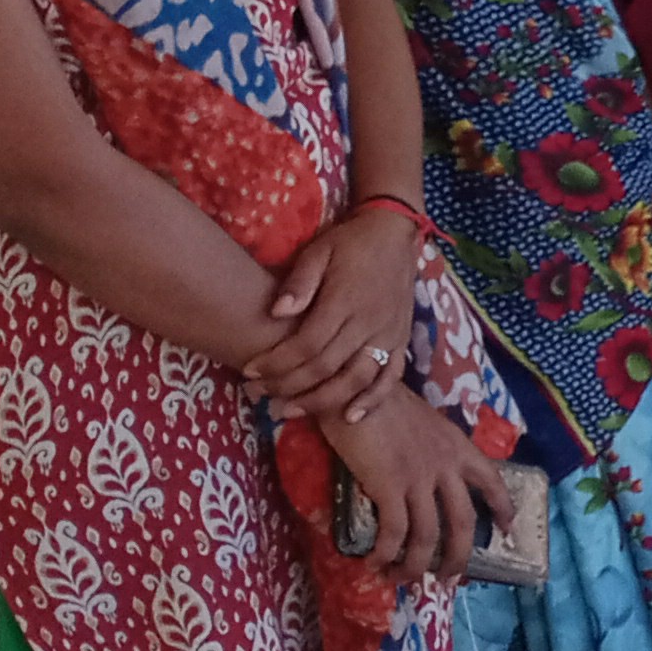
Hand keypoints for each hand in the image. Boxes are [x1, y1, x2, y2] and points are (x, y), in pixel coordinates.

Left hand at [249, 207, 419, 423]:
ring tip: (290, 410)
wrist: (396, 234)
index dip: (275, 362)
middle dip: (287, 385)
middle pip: (326, 367)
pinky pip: (390, 377)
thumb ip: (299, 282)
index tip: (249, 371)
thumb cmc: (350, 243)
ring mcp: (389, 334)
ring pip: (356, 379)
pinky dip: (372, 400)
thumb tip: (276, 312)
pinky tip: (349, 416)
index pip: (306, 344)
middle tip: (259, 395)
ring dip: (321, 400)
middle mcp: (369, 322)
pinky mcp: (402, 340)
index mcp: (346, 300)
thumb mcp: (319, 252)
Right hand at [321, 382, 511, 584]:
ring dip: (415, 566)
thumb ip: (433, 450)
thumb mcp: (424, 424)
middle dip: (458, 557)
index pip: (492, 481)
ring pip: (427, 536)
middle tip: (447, 580)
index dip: (503, 508)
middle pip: (464, 522)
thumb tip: (426, 478)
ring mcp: (419, 477)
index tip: (507, 531)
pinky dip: (386, 554)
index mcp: (459, 447)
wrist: (356, 387)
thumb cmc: (383, 402)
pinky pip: (394, 533)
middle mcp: (446, 465)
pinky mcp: (389, 486)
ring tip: (403, 580)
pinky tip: (375, 564)